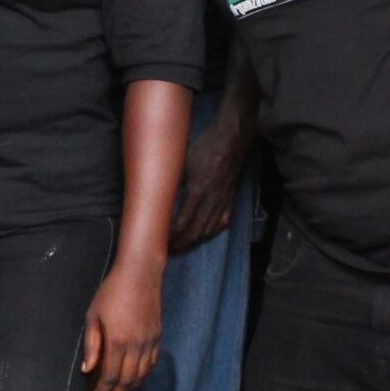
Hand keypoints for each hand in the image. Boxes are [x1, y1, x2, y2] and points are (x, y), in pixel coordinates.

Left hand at [80, 262, 163, 390]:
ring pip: (141, 375)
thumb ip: (91, 344)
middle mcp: (136, 346)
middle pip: (127, 380)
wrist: (140, 274)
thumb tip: (87, 369)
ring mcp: (149, 342)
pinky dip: (143, 376)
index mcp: (118, 341)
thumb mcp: (93, 315)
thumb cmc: (112, 292)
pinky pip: (151, 364)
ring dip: (130, 389)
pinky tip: (135, 380)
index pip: (111, 376)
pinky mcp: (157, 337)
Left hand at [168, 116, 249, 253]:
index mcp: (198, 192)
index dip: (170, 237)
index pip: (181, 224)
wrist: (232, 139)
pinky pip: (222, 222)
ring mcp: (223, 202)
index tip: (160, 242)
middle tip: (168, 251)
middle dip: (180, 244)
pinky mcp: (231, 199)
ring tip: (182, 246)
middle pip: (195, 232)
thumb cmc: (205, 147)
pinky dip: (211, 232)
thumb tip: (157, 196)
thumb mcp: (182, 162)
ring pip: (208, 230)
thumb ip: (172, 182)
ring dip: (194, 241)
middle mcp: (211, 201)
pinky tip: (204, 235)